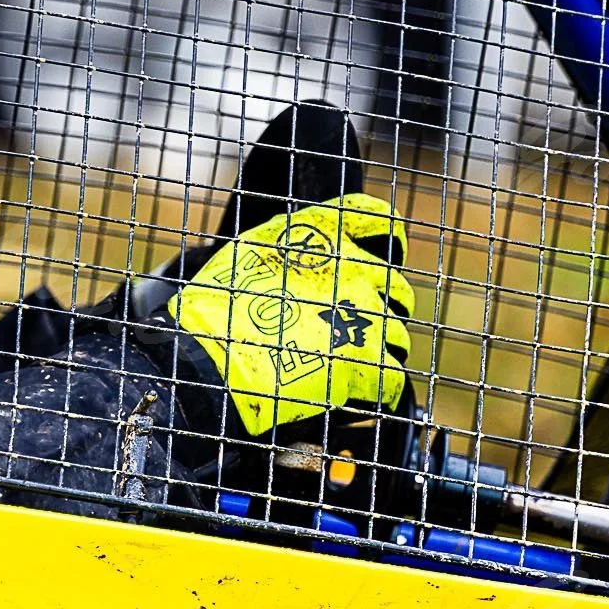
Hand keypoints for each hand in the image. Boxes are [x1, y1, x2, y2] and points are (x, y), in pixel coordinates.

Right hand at [168, 194, 414, 435]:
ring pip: (396, 335)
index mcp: (323, 236)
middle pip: (394, 288)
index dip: (389, 234)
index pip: (378, 218)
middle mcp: (352, 268)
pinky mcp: (366, 362)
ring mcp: (362, 315)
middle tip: (353, 325)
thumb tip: (307, 260)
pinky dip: (377, 387)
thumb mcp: (251, 252)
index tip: (390, 247)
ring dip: (378, 349)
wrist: (212, 358)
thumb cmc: (220, 307)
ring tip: (350, 363)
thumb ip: (292, 248)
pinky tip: (354, 390)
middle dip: (380, 307)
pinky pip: (391, 377)